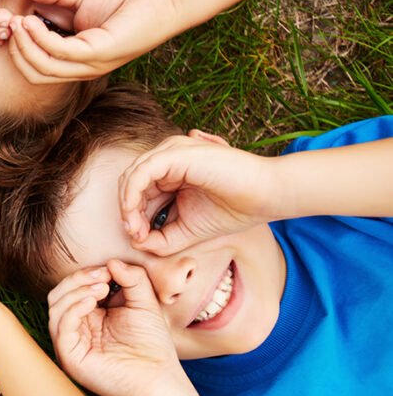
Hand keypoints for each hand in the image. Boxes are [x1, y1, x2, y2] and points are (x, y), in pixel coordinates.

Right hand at [7, 0, 182, 81]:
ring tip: (18, 21)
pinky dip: (41, 38)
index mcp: (76, 61)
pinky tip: (32, 20)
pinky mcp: (99, 54)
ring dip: (24, 45)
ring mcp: (91, 65)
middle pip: (35, 74)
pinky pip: (60, 52)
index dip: (17, 49)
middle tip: (9, 24)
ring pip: (43, 68)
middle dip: (16, 51)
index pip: (36, 68)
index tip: (9, 23)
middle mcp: (82, 69)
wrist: (162, 2)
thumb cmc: (127, 3)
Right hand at [48, 261, 180, 395]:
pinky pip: (61, 327)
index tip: (108, 269)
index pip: (74, 288)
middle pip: (59, 294)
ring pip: (55, 307)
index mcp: (90, 316)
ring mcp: (71, 343)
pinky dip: (73, 309)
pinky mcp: (70, 356)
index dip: (86, 274)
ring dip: (76, 291)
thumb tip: (112, 261)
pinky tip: (92, 302)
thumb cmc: (152, 344)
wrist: (158, 377)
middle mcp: (76, 329)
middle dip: (78, 279)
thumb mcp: (144, 302)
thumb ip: (132, 278)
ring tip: (101, 288)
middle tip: (102, 276)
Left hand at [119, 130, 279, 254]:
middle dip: (127, 212)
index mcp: (171, 174)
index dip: (132, 217)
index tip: (139, 240)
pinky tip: (135, 214)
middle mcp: (168, 159)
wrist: (266, 196)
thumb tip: (135, 242)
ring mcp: (172, 153)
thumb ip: (161, 239)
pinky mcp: (176, 153)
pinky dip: (132, 194)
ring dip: (128, 206)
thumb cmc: (233, 211)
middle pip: (130, 184)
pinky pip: (142, 171)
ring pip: (132, 176)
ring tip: (136, 229)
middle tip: (135, 236)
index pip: (138, 193)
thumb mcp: (188, 231)